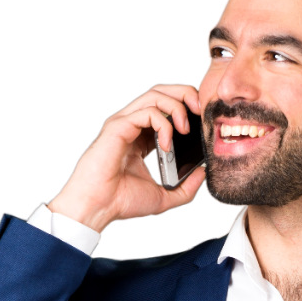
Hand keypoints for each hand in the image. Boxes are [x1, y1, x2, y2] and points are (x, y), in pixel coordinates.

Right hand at [47, 83, 205, 233]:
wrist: (98, 208)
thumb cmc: (122, 202)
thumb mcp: (164, 197)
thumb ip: (186, 188)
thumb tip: (203, 173)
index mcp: (141, 137)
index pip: (166, 109)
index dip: (187, 109)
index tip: (202, 124)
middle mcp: (132, 125)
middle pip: (162, 92)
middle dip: (186, 94)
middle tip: (201, 111)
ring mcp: (123, 123)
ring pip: (155, 94)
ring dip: (177, 106)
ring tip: (186, 129)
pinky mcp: (118, 126)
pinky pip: (147, 111)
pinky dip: (163, 124)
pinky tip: (166, 144)